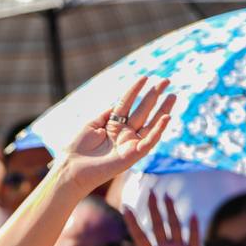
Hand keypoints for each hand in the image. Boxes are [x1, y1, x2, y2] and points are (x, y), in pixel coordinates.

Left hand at [61, 78, 174, 193]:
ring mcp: (130, 143)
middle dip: (154, 95)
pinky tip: (166, 117)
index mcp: (113, 124)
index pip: (127, 103)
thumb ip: (107, 113)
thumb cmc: (78, 148)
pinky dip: (158, 130)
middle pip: (142, 111)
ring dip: (163, 110)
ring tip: (173, 95)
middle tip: (167, 80)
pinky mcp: (133, 155)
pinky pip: (149, 141)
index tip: (145, 77)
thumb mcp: (92, 124)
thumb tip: (119, 103)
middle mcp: (124, 133)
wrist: (72, 168)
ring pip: (150, 124)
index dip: (135, 90)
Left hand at [120, 193, 204, 245]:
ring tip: (167, 196)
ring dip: (171, 212)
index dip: (132, 222)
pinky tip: (192, 215)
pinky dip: (193, 229)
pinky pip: (193, 239)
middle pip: (157, 226)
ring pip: (174, 227)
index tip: (125, 206)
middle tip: (150, 191)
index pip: (139, 236)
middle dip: (154, 209)